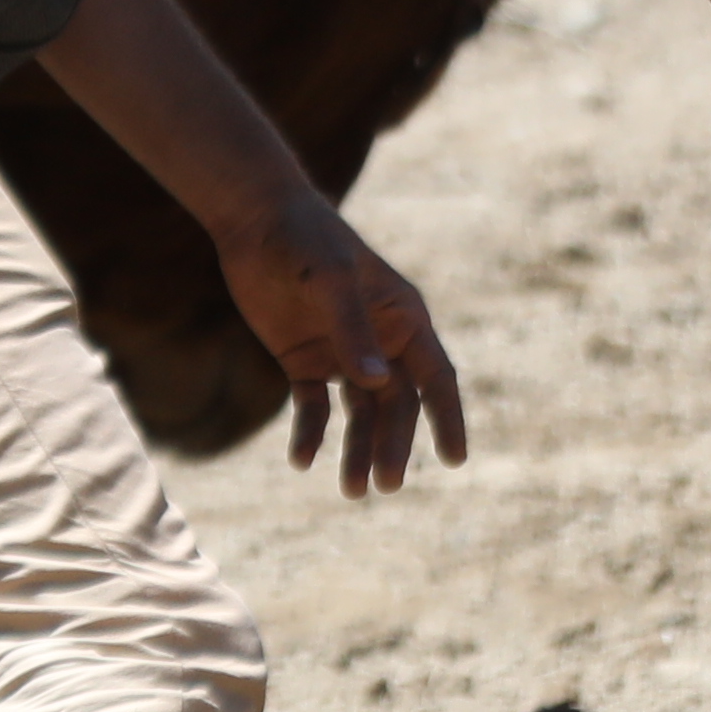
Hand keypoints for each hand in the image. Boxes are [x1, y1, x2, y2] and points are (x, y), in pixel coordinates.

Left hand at [226, 187, 467, 497]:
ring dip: (356, 450)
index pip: (436, 379)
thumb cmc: (305, 240)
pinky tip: (301, 459)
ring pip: (359, 415)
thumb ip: (351, 329)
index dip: (447, 419)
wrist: (255, 221)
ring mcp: (342, 354)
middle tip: (385, 486)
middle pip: (396, 407)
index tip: (455, 461)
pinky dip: (311, 434)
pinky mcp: (303, 362)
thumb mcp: (328, 279)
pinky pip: (314, 407)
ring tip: (351, 491)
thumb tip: (375, 382)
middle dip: (393, 446)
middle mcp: (379, 341)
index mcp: (403, 318)